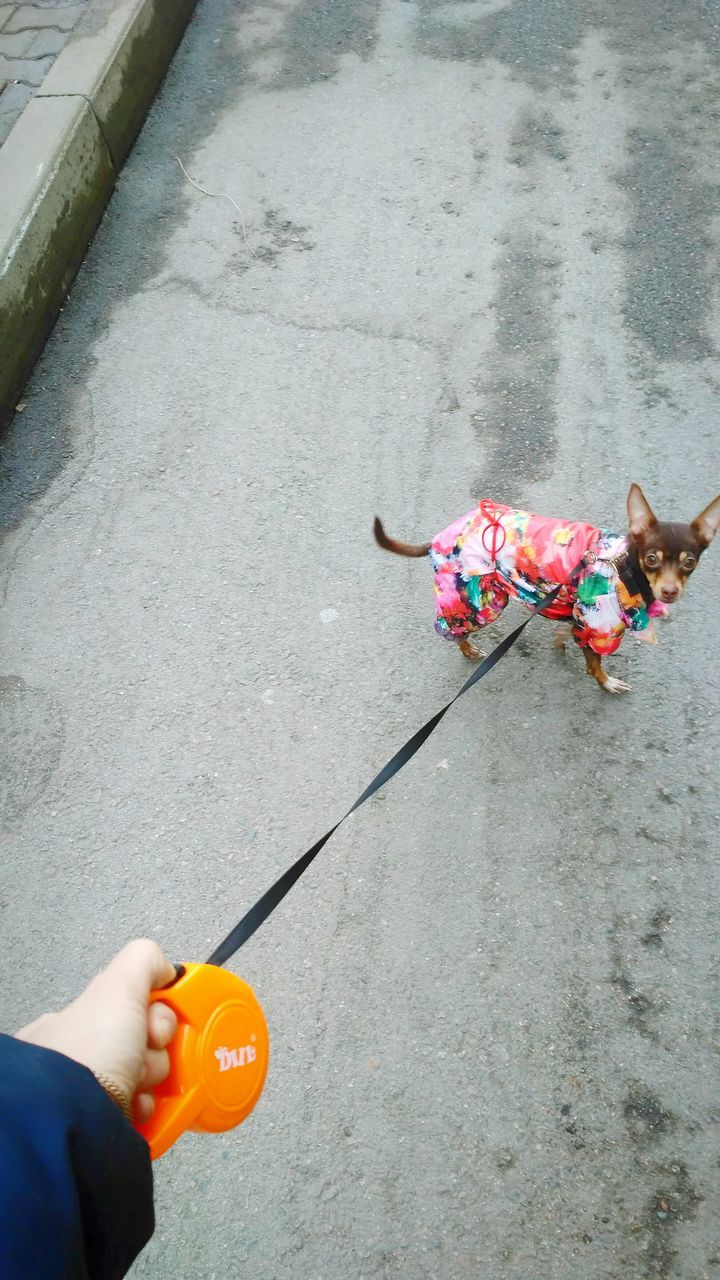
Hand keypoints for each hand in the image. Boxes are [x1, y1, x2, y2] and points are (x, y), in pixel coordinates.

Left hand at [16, 940, 177, 1123]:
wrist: (78, 1116)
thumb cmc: (88, 1052)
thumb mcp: (118, 985)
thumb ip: (143, 962)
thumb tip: (166, 970)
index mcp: (72, 1026)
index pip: (128, 1009)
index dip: (153, 1014)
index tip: (155, 1022)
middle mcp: (81, 1060)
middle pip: (143, 1044)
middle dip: (155, 1048)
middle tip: (149, 1048)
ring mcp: (93, 1096)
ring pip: (147, 1078)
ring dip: (154, 1078)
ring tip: (140, 1082)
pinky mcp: (109, 1127)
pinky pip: (147, 1114)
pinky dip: (152, 1110)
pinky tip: (141, 1106)